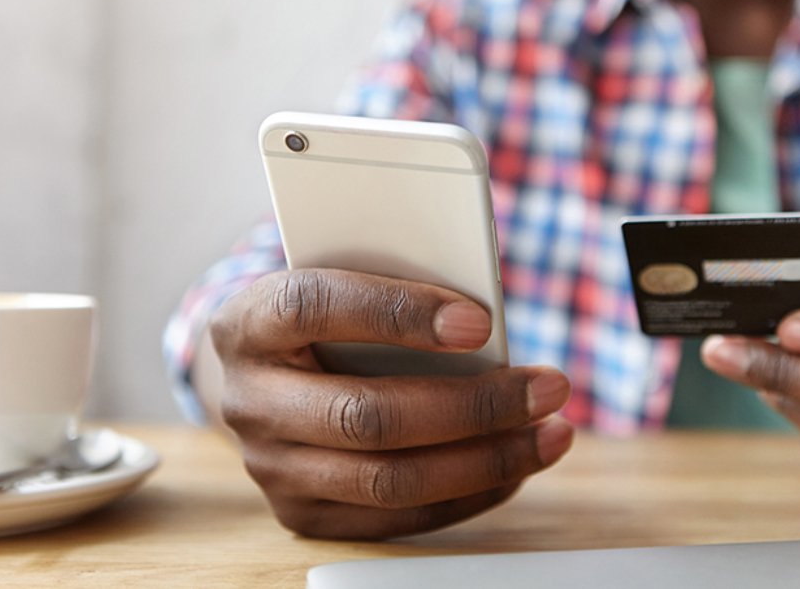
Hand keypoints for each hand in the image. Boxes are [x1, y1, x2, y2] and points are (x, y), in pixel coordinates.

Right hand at [208, 268, 572, 539]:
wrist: (262, 376)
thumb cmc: (325, 318)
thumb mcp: (341, 282)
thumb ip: (393, 291)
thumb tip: (484, 325)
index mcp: (250, 322)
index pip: (316, 308)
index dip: (397, 314)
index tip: (480, 322)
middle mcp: (249, 400)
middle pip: (365, 415)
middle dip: (473, 406)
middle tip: (548, 387)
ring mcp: (270, 466)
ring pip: (387, 479)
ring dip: (485, 460)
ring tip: (550, 432)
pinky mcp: (301, 514)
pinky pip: (395, 518)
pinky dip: (466, 494)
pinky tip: (513, 466)